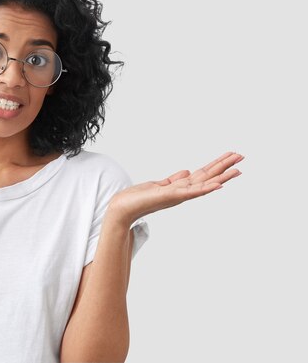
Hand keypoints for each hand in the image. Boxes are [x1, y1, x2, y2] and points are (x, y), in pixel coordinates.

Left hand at [106, 151, 243, 224]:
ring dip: (221, 177)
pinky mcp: (171, 196)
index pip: (203, 174)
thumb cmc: (139, 198)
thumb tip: (187, 172)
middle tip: (242, 156)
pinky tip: (218, 184)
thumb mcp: (159, 185)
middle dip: (224, 166)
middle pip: (208, 176)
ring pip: (205, 184)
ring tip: (237, 169)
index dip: (217, 165)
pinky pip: (192, 192)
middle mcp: (183, 192)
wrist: (123, 208)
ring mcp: (178, 195)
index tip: (231, 157)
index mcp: (180, 187)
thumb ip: (174, 179)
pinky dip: (205, 188)